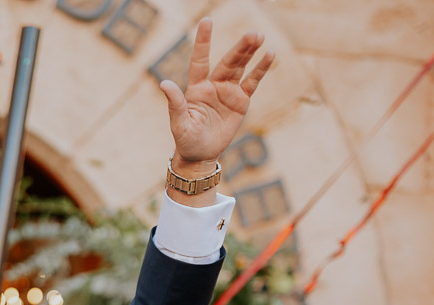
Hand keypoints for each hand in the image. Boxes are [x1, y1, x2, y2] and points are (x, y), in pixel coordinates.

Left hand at [161, 19, 274, 173]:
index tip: (207, 21)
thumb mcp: (179, 123)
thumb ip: (175, 103)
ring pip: (240, 67)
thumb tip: (164, 83)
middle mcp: (213, 85)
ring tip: (259, 37)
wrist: (200, 154)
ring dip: (249, 53)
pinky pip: (252, 81)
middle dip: (239, 48)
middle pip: (227, 62)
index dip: (203, 41)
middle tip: (252, 34)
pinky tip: (269, 54)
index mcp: (196, 88)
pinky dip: (260, 69)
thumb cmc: (186, 139)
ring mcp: (228, 91)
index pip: (200, 60)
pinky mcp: (241, 101)